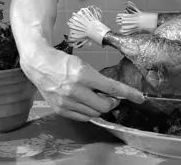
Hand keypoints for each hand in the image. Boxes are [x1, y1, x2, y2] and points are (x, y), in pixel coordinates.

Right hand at [20, 46, 144, 121]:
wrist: (40, 65)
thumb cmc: (64, 63)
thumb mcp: (84, 65)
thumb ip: (99, 80)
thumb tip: (114, 92)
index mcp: (83, 75)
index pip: (112, 88)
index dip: (128, 93)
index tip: (140, 97)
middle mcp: (75, 90)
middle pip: (104, 105)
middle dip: (112, 102)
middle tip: (112, 96)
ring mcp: (66, 102)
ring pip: (94, 113)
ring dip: (100, 107)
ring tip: (95, 96)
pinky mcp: (60, 110)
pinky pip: (83, 117)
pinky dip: (89, 112)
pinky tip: (86, 102)